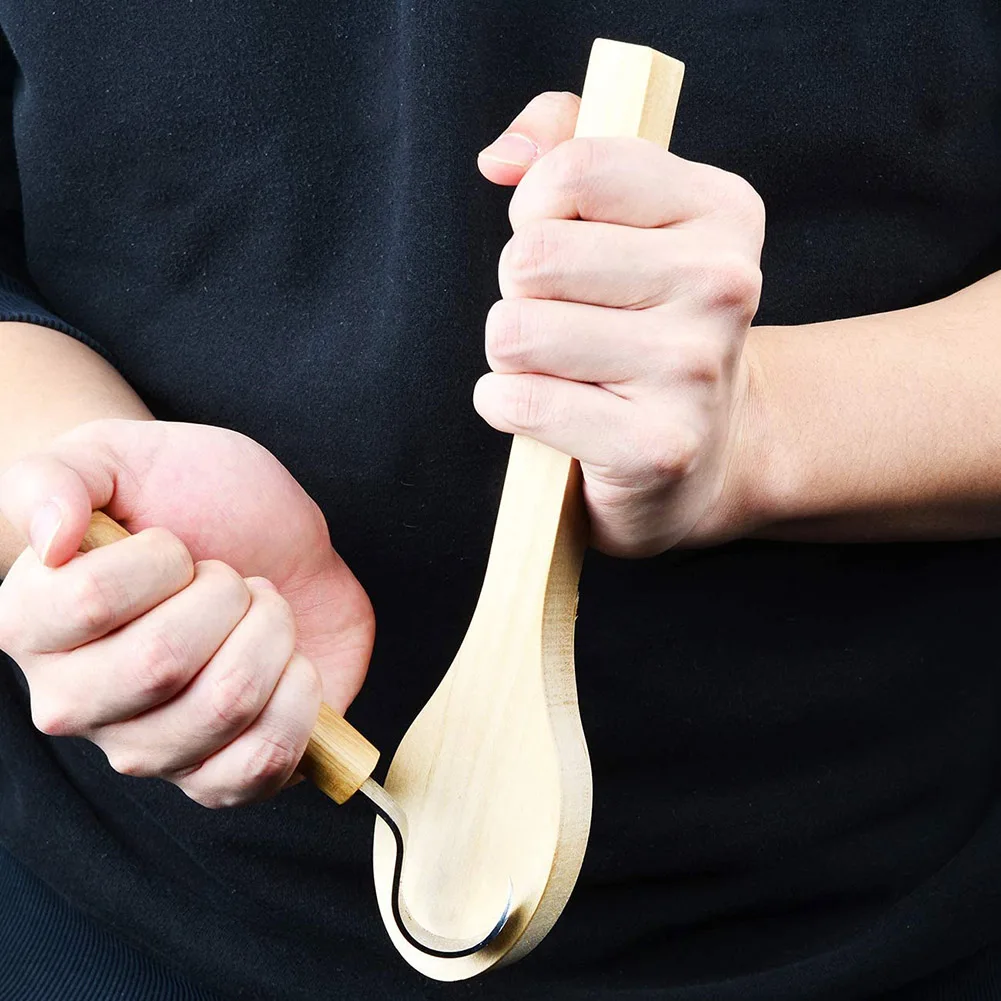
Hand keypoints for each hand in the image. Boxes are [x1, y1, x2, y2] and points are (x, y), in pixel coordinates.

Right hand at [0, 419, 373, 806]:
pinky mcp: (220, 777)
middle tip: (232, 579)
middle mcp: (76, 703)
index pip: (91, 601)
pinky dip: (300, 699)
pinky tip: (290, 666)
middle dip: (228, 596)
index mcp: (34, 626)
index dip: (160, 560)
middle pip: (163, 661)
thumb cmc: (189, 498)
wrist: (270, 541)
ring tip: (262, 615)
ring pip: (226, 704)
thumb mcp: (118, 455)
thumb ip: (58, 476)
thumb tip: (50, 539)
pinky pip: (264, 763)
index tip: (176, 545)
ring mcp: (149, 751)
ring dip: (272, 635)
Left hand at [475, 93, 764, 555]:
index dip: (535, 209)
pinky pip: (520, 403)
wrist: (701, 448)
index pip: (573, 171)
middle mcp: (723, 283)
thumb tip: (500, 159)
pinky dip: (507, 407)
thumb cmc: (642, 320)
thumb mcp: (627, 216)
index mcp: (722, 211)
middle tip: (564, 318)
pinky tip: (555, 414)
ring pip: (515, 331)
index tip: (558, 239)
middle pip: (532, 256)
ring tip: (563, 368)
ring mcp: (694, 369)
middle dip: (521, 290)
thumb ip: (563, 146)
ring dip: (513, 354)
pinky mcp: (657, 447)